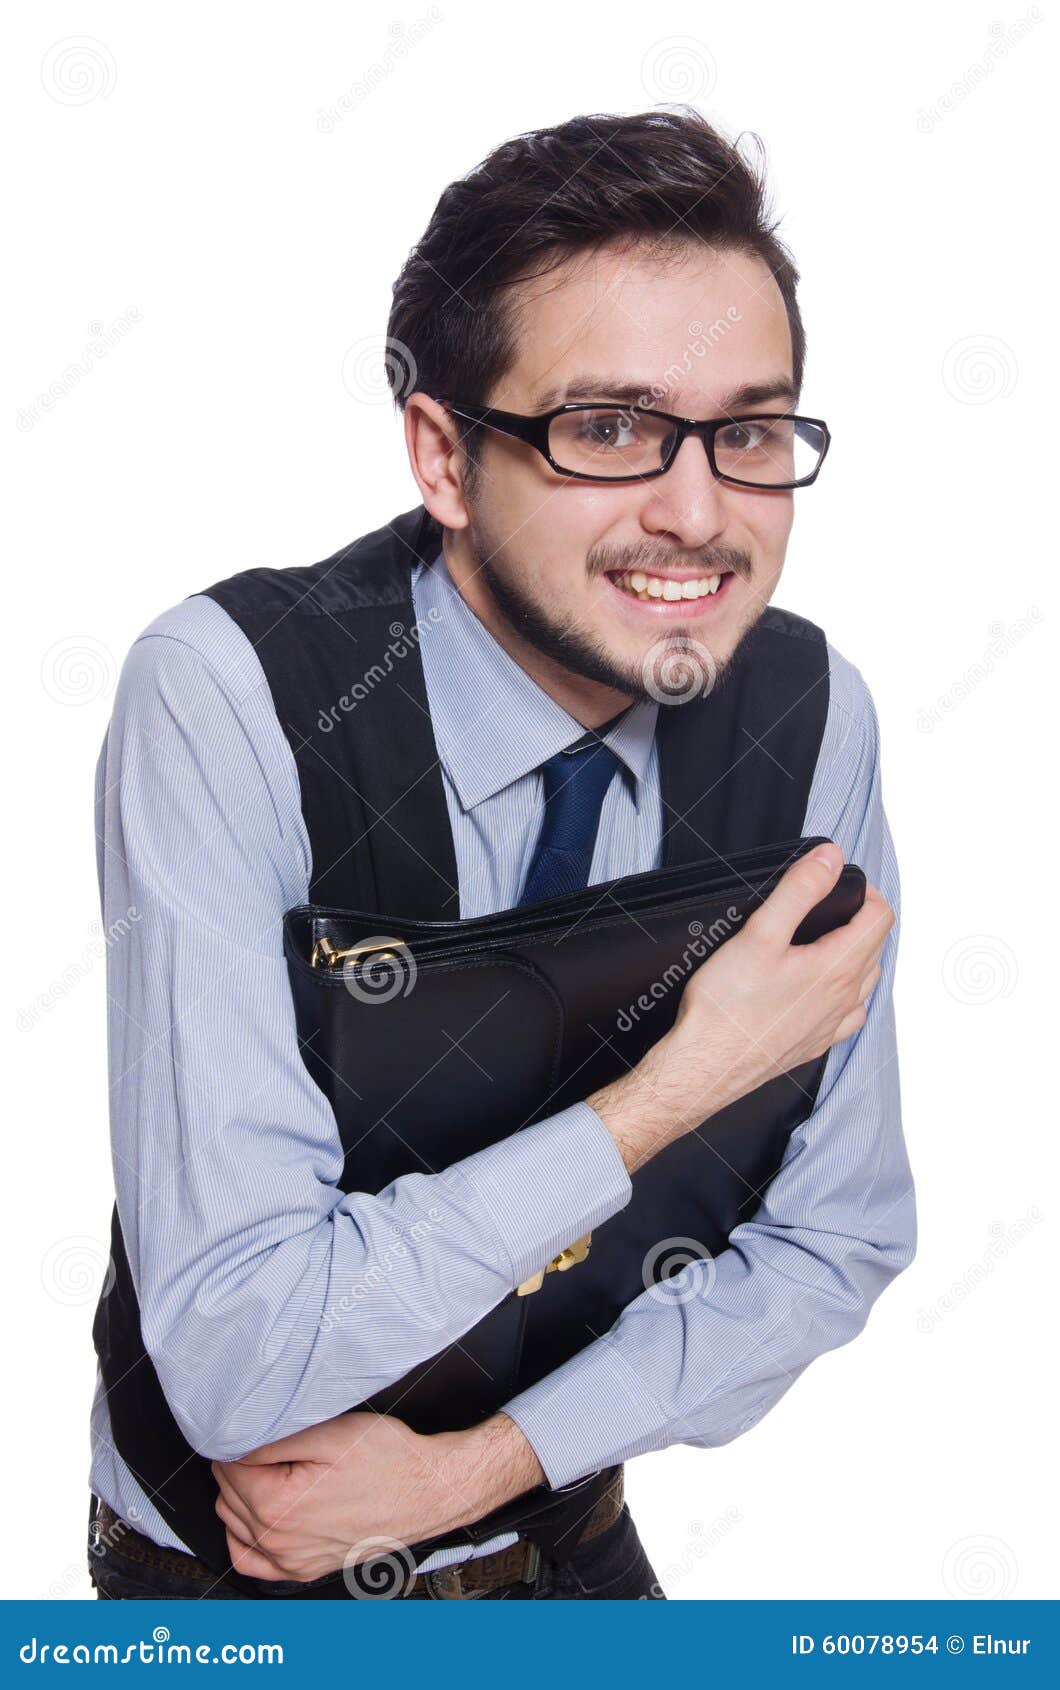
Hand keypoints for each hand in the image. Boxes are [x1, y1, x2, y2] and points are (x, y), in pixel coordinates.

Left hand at [210, 1409, 544, 1582]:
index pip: (226, 1467)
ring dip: (241, 1496)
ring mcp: (292, 1562)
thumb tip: (234, 1440)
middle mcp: (279, 1542)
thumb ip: (273, 1438)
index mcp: (278, 1506)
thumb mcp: (329, 1431)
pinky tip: (259, 1514)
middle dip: (237, 1466)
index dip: (237, 1439)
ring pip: (234, 1525)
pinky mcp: (305, 1569)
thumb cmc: (389, 1459)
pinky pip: (251, 1561)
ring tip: (269, 1469)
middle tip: (266, 1442)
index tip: (253, 1425)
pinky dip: (246, 1536)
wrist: (428, 1490)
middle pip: (226, 1495)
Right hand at [590, 842, 893, 1172]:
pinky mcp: (814, 1045)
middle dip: (861, 919)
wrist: (704, 1066)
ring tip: (826, 940)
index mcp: (837, 968)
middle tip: (829, 904)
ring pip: (865, 982)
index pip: (880, 919)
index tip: (840, 883)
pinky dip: (846, 993)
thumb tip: (831, 859)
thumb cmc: (725, 1007)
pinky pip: (849, 1015)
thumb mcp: (760, 933)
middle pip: (876, 947)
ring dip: (856, 955)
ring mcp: (832, 1026)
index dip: (866, 892)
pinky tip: (822, 991)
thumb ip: (800, 890)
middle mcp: (844, 1000)